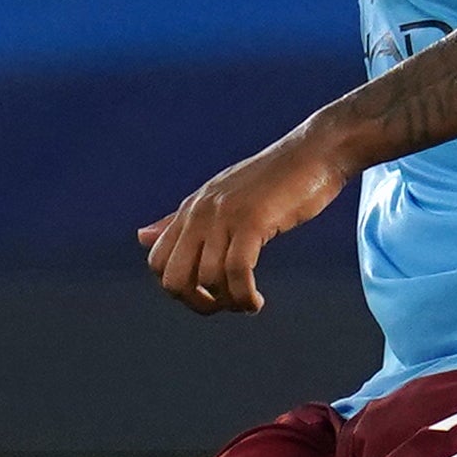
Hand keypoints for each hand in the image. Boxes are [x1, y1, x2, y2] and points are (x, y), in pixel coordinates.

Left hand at [137, 127, 349, 314]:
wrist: (315, 151)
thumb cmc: (275, 178)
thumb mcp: (220, 198)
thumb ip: (181, 221)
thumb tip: (141, 237)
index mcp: (191, 208)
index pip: (157, 262)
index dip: (179, 289)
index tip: (209, 294)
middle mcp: (200, 212)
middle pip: (174, 279)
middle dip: (197, 303)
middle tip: (226, 305)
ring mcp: (224, 215)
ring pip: (208, 280)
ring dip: (229, 303)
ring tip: (249, 302)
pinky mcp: (251, 220)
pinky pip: (237, 272)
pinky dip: (245, 296)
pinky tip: (257, 301)